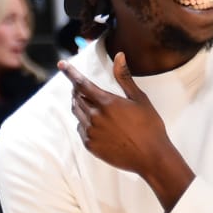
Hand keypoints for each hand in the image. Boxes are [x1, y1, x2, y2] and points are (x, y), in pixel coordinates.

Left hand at [58, 54, 189, 198]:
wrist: (151, 157)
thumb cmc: (149, 126)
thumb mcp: (139, 99)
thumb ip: (124, 77)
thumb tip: (119, 55)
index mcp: (106, 103)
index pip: (82, 83)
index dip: (70, 73)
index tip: (61, 65)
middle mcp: (95, 117)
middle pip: (77, 98)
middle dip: (77, 90)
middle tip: (82, 87)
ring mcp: (91, 132)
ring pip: (77, 113)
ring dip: (80, 105)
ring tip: (90, 103)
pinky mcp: (90, 145)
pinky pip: (80, 129)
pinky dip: (84, 123)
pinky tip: (96, 124)